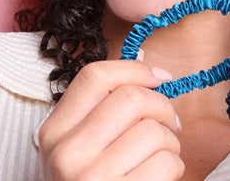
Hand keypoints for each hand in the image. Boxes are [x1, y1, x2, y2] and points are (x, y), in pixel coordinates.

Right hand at [39, 60, 183, 179]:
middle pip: (131, 99)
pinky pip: (167, 162)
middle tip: (169, 122)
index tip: (159, 76)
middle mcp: (66, 154)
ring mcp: (91, 180)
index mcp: (54, 132)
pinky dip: (175, 165)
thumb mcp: (82, 146)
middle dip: (162, 106)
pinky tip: (161, 175)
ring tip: (163, 153)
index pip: (95, 78)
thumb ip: (106, 106)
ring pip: (154, 131)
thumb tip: (142, 60)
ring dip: (171, 140)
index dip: (134, 69)